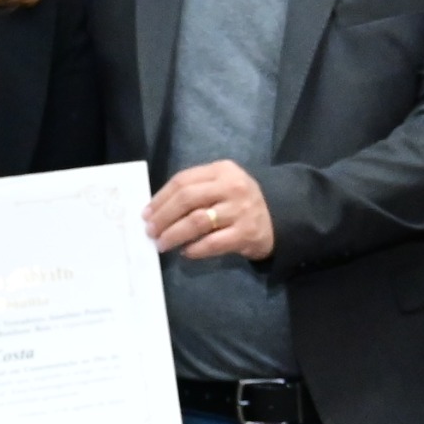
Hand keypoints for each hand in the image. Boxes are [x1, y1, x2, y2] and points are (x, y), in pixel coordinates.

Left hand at [146, 162, 273, 261]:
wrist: (277, 219)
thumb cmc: (239, 201)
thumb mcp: (222, 184)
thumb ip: (195, 189)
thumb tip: (156, 209)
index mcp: (222, 170)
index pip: (183, 180)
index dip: (160, 198)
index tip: (146, 213)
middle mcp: (232, 187)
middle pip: (187, 199)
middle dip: (163, 216)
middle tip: (150, 231)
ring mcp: (240, 210)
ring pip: (197, 221)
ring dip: (174, 234)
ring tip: (161, 244)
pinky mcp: (245, 233)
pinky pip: (213, 243)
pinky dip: (195, 249)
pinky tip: (185, 252)